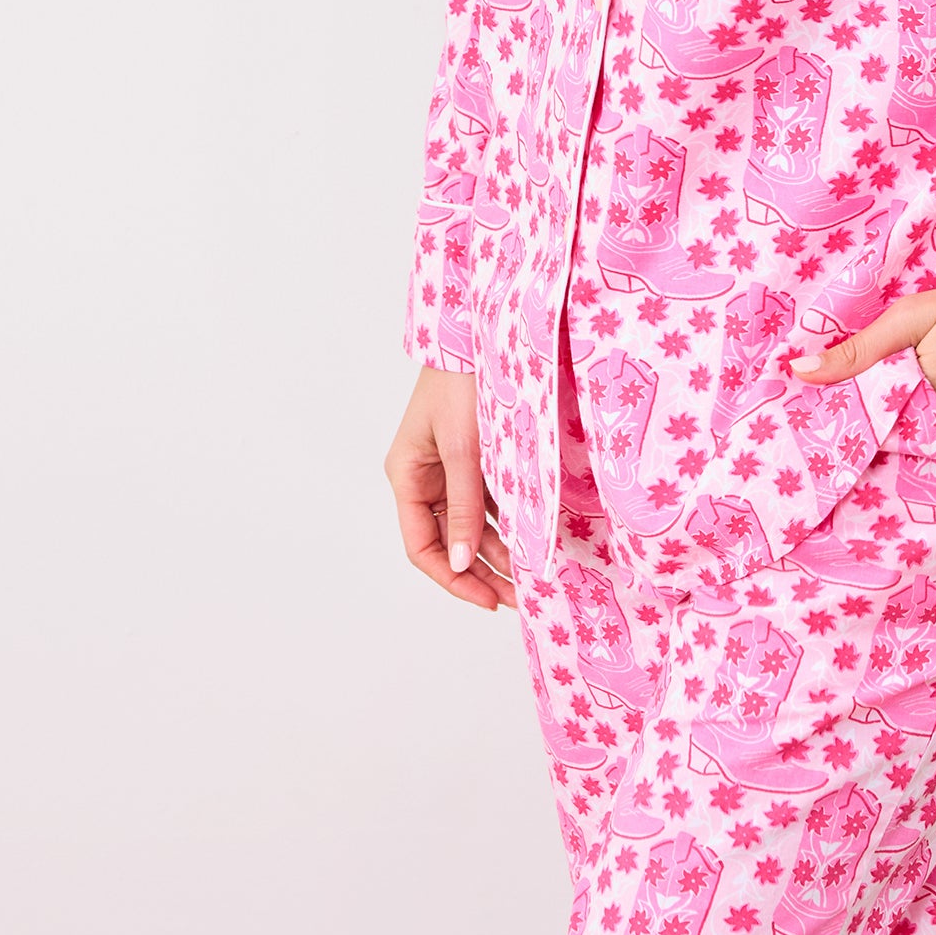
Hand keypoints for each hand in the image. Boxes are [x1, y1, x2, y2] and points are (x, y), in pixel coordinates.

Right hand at [384, 366, 515, 612]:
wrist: (478, 335)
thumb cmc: (461, 385)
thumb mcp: (463, 449)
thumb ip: (464, 507)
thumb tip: (459, 562)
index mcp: (407, 477)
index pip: (422, 547)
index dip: (452, 578)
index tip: (487, 599)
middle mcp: (424, 478)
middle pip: (448, 541)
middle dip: (480, 572)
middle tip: (516, 598)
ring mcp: (450, 469)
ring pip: (471, 524)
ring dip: (497, 551)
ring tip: (527, 579)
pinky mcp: (475, 457)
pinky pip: (488, 501)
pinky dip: (506, 522)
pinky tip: (528, 541)